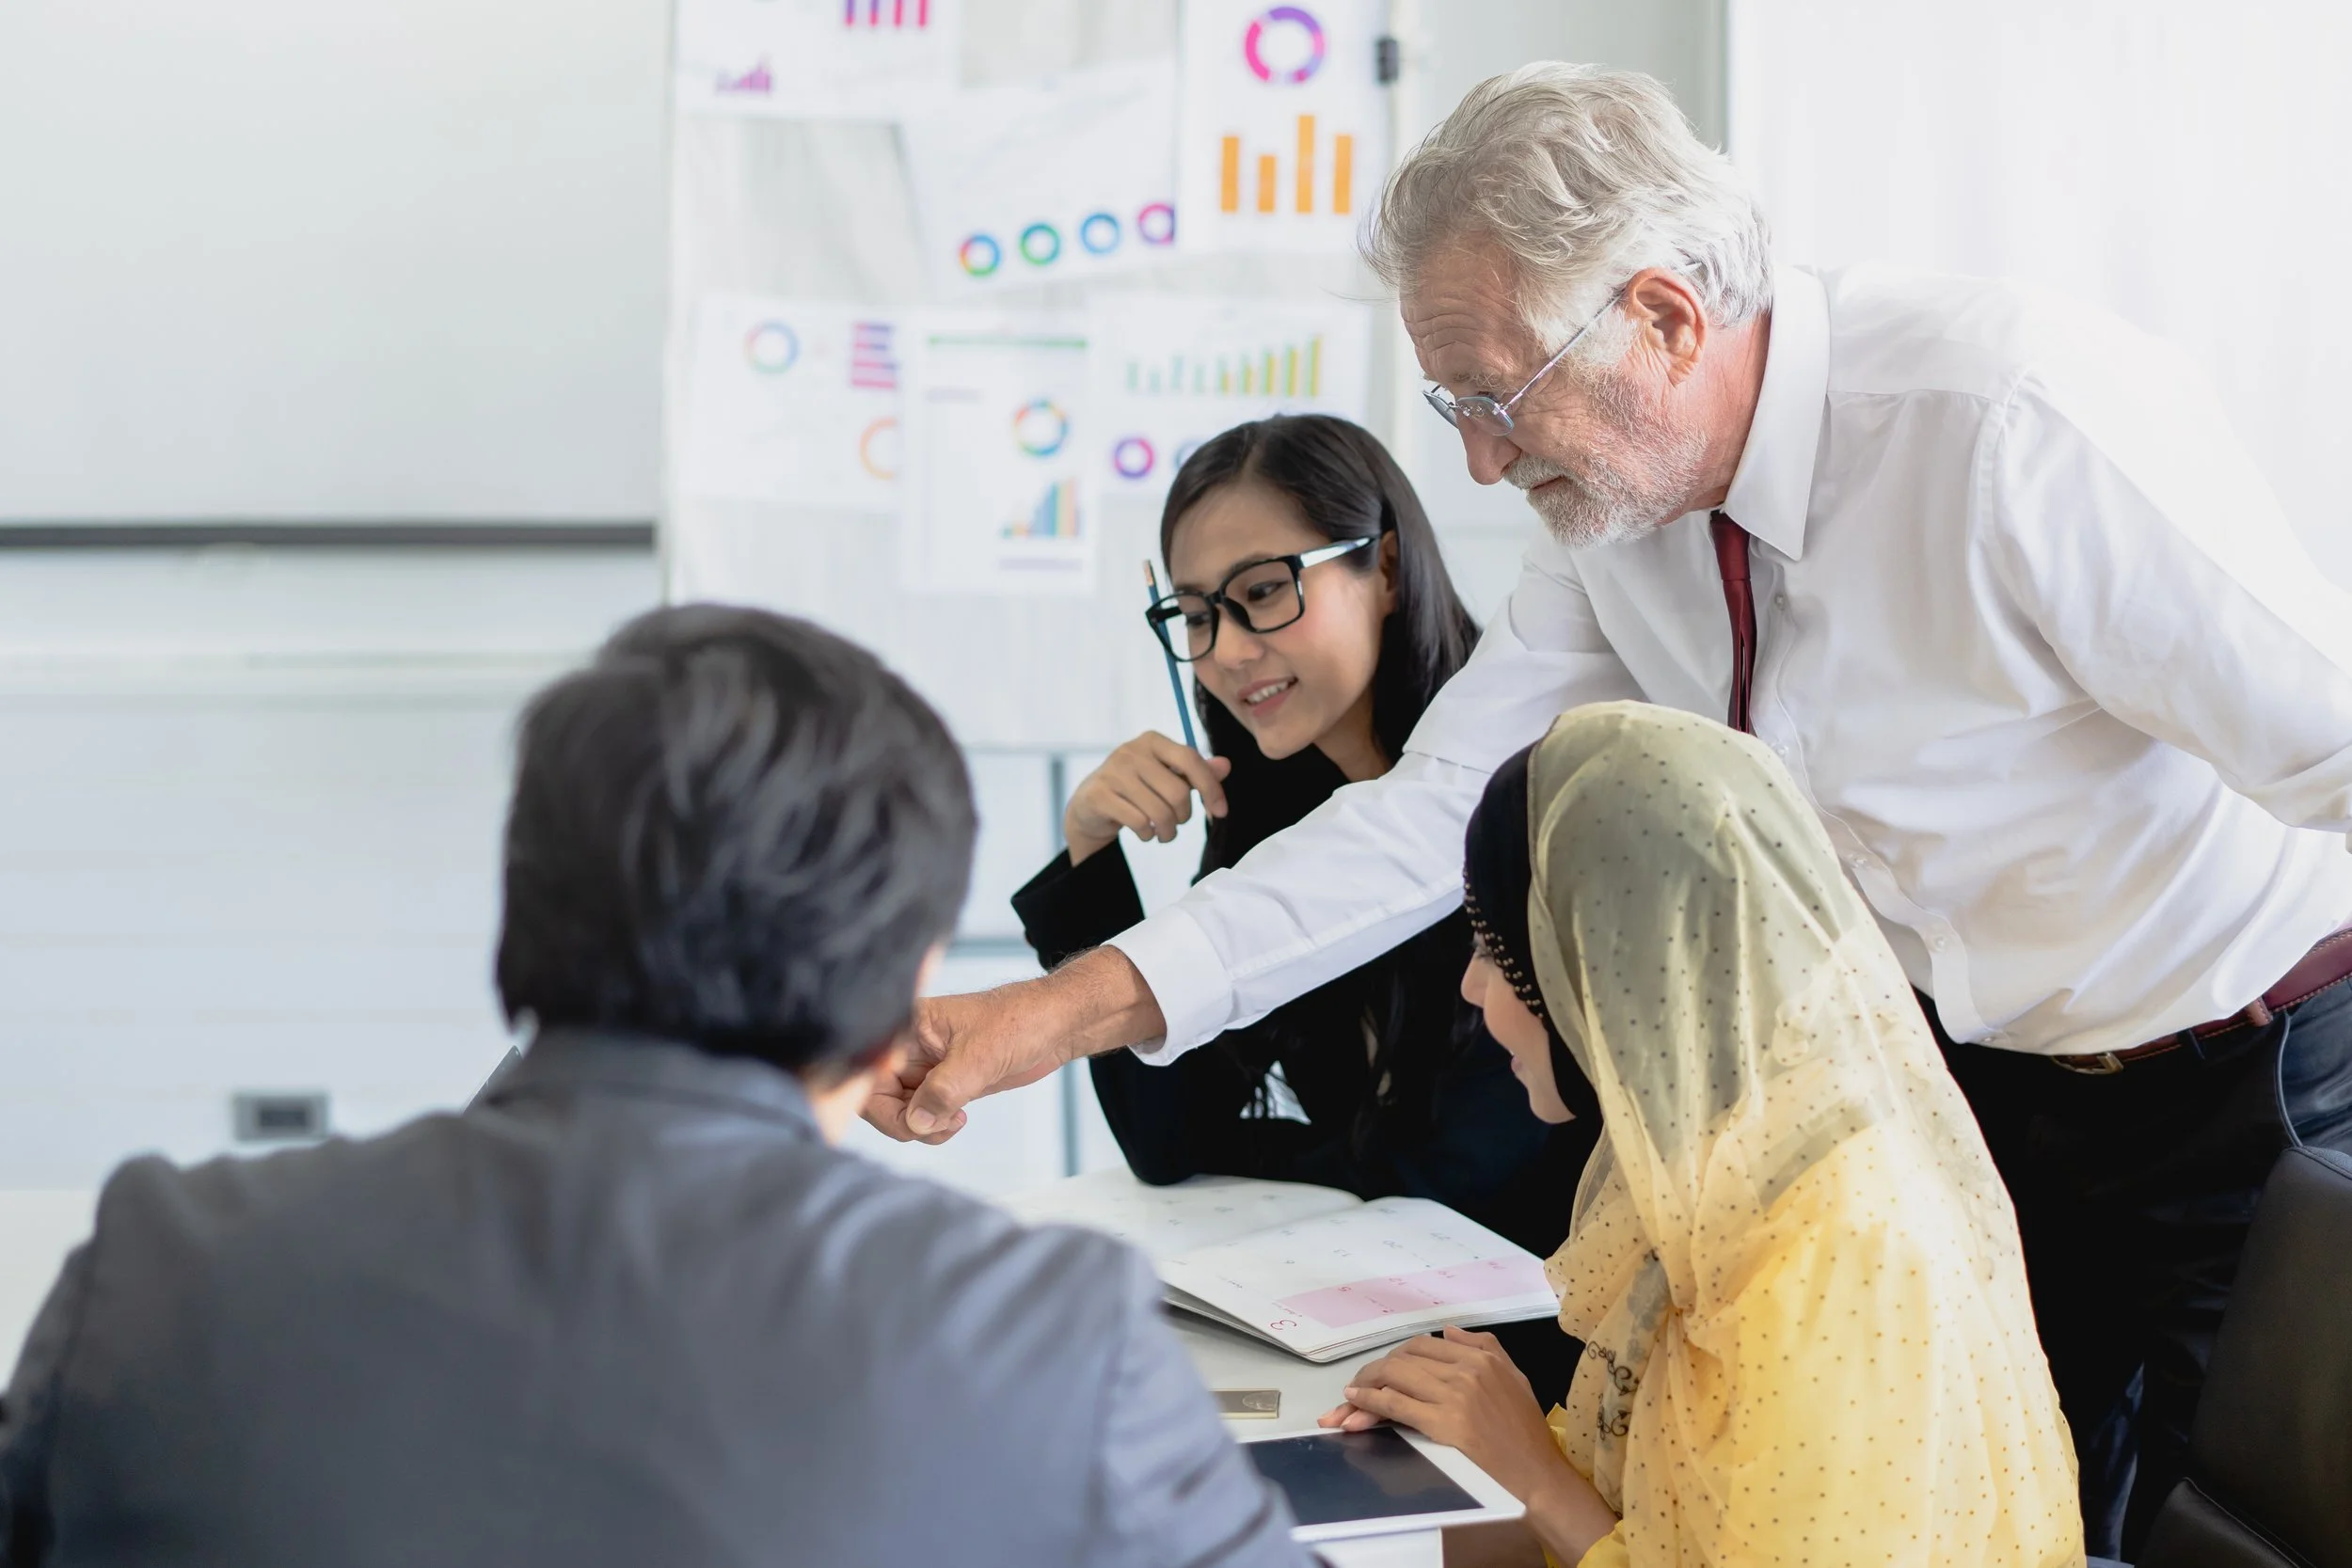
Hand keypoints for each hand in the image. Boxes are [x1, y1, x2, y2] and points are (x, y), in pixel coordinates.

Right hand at [860, 948, 1166, 1140]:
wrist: (1055, 1026)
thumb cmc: (1020, 1021)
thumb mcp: (981, 1055)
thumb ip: (944, 1090)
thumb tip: (915, 1123)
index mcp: (906, 1025)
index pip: (865, 1068)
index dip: (872, 1097)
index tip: (906, 1115)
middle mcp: (906, 1047)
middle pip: (874, 1097)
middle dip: (903, 1120)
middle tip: (939, 1123)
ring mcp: (922, 1067)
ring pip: (897, 1111)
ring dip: (920, 1127)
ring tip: (956, 1119)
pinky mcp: (941, 1085)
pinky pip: (920, 1116)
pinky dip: (933, 1127)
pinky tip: (958, 1118)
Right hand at [1062, 733, 1230, 863]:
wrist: (1090, 806)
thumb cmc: (1136, 789)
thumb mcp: (1167, 776)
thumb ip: (1196, 771)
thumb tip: (1225, 766)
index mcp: (1152, 740)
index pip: (1191, 760)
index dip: (1211, 788)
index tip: (1220, 812)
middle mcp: (1131, 751)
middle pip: (1178, 792)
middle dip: (1184, 816)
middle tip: (1177, 823)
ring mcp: (1112, 772)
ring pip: (1160, 812)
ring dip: (1168, 832)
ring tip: (1163, 833)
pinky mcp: (1099, 795)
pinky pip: (1139, 823)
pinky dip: (1148, 834)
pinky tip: (1145, 832)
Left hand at [1320, 1328, 1616, 1564]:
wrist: (1538, 1476)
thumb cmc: (1526, 1434)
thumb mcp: (1515, 1378)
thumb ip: (1485, 1348)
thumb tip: (1449, 1332)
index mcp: (1482, 1356)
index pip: (1423, 1346)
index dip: (1395, 1357)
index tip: (1380, 1372)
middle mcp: (1467, 1369)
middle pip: (1403, 1358)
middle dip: (1374, 1371)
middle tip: (1356, 1387)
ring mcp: (1455, 1395)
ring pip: (1395, 1376)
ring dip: (1364, 1386)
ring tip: (1348, 1398)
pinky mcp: (1445, 1423)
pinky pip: (1396, 1404)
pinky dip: (1369, 1401)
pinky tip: (1355, 1403)